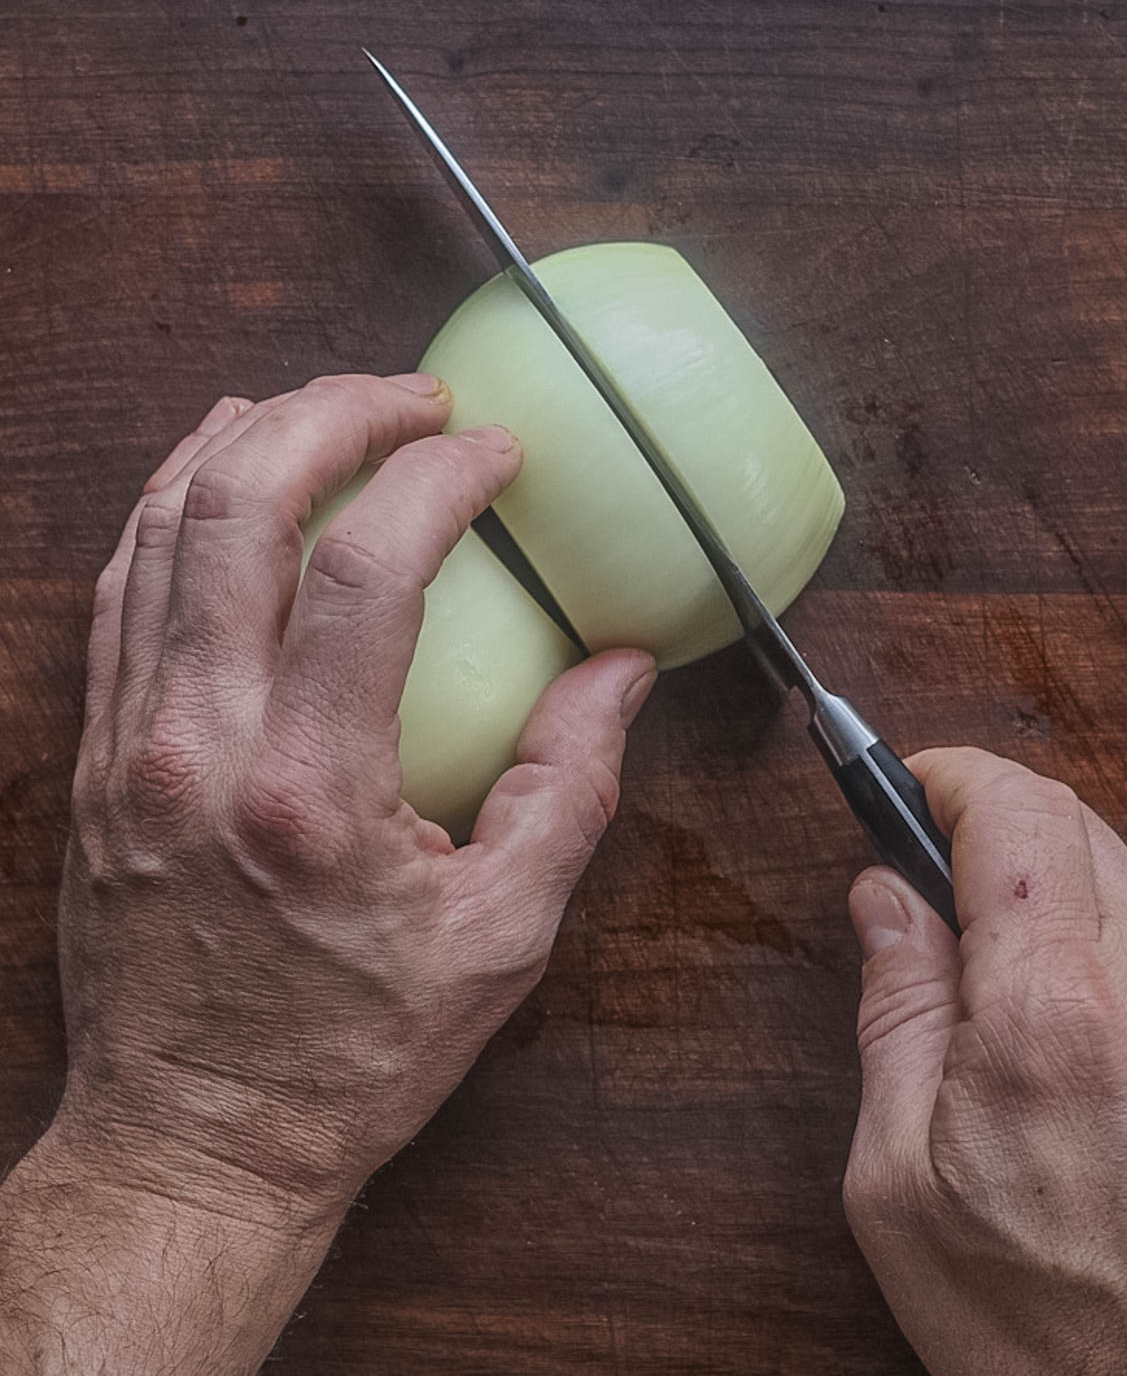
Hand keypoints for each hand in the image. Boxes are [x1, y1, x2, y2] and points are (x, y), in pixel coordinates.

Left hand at [0, 377, 653, 1373]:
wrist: (194, 1138)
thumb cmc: (350, 1056)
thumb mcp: (499, 941)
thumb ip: (570, 789)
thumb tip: (619, 668)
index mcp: (309, 793)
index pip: (367, 570)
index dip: (439, 479)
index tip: (495, 452)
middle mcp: (197, 747)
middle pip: (237, 505)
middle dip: (332, 413)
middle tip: (411, 399)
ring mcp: (128, 744)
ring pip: (156, 525)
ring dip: (244, 438)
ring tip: (323, 407)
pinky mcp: (94, 754)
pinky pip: (117, 587)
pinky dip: (169, 504)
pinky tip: (221, 474)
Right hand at [843, 748, 1126, 1375]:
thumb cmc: (1024, 1315)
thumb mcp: (896, 1172)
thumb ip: (895, 1006)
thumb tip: (884, 898)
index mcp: (1052, 1012)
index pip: (1017, 811)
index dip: (949, 775)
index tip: (902, 783)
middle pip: (1068, 821)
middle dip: (985, 820)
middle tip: (918, 870)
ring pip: (1109, 870)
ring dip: (1033, 877)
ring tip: (971, 956)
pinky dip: (1076, 926)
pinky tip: (1032, 1000)